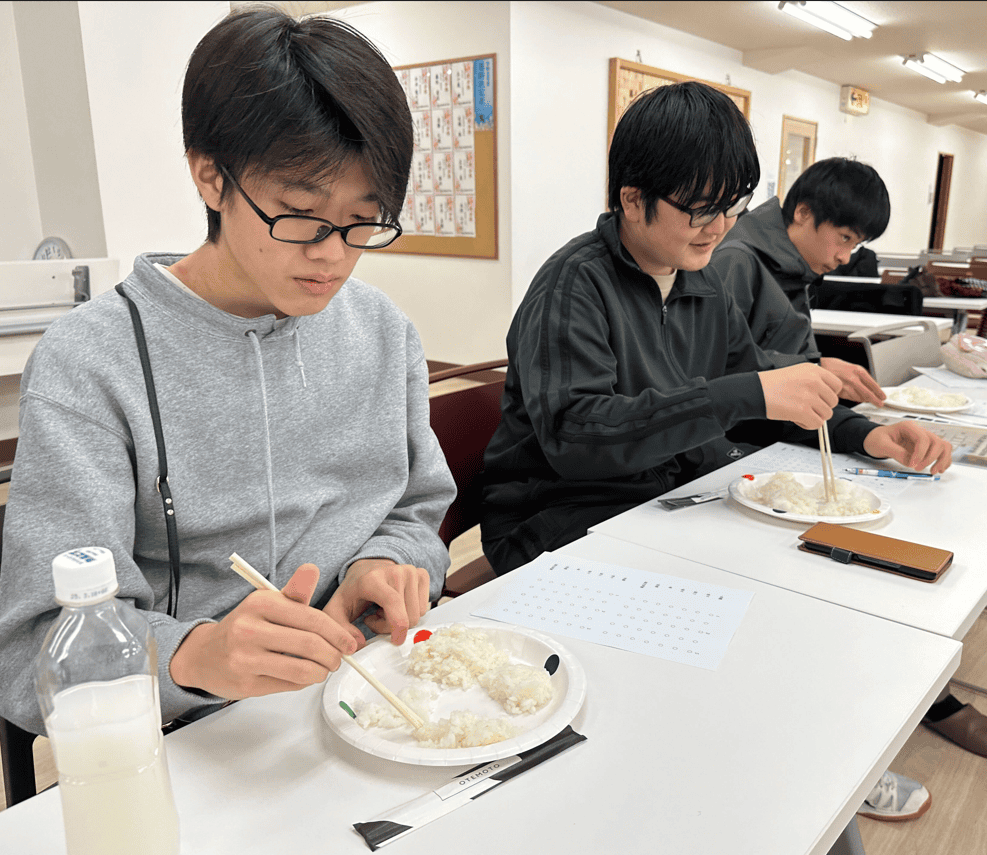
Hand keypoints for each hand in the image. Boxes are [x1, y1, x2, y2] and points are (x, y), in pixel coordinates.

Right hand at [169, 564, 361, 699]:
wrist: (204, 655)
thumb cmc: (246, 627)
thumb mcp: (268, 602)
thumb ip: (295, 591)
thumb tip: (312, 569)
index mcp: (260, 603)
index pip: (312, 618)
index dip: (337, 633)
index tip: (348, 643)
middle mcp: (249, 629)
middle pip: (310, 645)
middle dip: (333, 654)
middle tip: (339, 658)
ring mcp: (245, 658)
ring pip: (301, 670)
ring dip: (321, 672)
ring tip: (324, 668)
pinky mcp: (245, 684)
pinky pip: (288, 685)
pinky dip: (304, 681)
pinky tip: (304, 675)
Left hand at [324, 558, 430, 645]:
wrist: (366, 568)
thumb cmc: (353, 591)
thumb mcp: (336, 610)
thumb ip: (339, 629)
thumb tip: (358, 644)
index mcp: (372, 579)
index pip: (393, 604)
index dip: (397, 627)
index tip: (394, 641)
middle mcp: (395, 571)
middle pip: (407, 616)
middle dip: (392, 626)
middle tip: (376, 617)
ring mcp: (410, 571)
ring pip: (417, 614)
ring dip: (402, 619)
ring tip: (385, 609)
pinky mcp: (421, 574)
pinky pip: (424, 606)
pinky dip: (411, 611)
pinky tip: (397, 604)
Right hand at [759, 363, 841, 429]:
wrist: (755, 391)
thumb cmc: (771, 384)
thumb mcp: (796, 373)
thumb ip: (814, 381)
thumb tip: (826, 396)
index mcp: (814, 370)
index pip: (837, 385)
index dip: (829, 394)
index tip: (820, 398)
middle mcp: (814, 381)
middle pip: (833, 402)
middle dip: (821, 407)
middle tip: (807, 407)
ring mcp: (809, 396)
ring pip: (827, 414)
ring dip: (815, 416)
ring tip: (800, 413)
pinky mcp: (802, 411)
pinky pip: (817, 424)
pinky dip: (808, 424)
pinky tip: (798, 419)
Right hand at [819, 357, 885, 406]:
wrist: (822, 366)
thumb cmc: (837, 367)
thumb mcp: (853, 368)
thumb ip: (862, 378)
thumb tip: (872, 389)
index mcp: (859, 371)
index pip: (873, 384)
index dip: (879, 392)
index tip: (883, 397)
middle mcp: (853, 378)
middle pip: (868, 393)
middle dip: (875, 400)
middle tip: (880, 404)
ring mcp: (846, 385)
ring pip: (859, 397)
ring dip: (862, 399)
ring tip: (863, 398)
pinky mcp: (839, 391)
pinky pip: (850, 398)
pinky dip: (853, 398)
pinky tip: (853, 395)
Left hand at [862, 421, 952, 473]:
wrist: (875, 439)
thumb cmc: (877, 439)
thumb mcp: (881, 445)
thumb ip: (896, 452)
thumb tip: (910, 462)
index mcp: (908, 427)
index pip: (923, 438)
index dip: (921, 453)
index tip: (912, 465)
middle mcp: (919, 431)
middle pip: (937, 442)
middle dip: (931, 458)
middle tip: (918, 468)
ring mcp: (925, 439)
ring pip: (944, 446)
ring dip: (942, 460)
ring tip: (933, 471)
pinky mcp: (926, 447)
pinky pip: (942, 452)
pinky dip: (944, 461)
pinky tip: (939, 468)